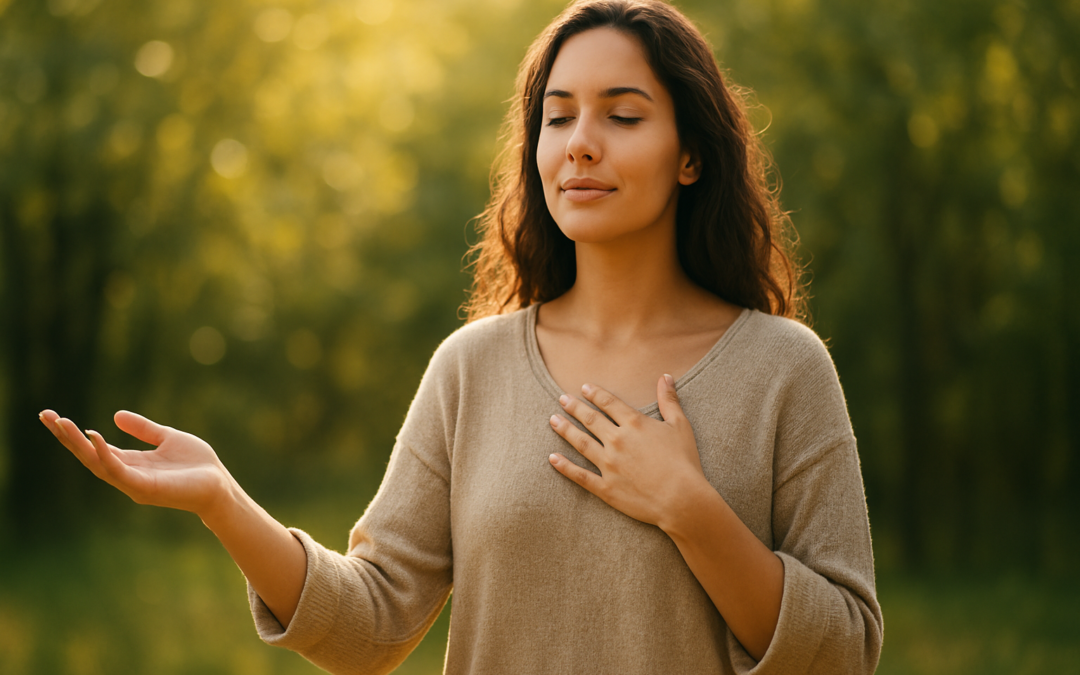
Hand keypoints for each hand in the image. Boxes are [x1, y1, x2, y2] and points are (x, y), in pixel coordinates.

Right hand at [39, 409, 233, 517]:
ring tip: (61, 423)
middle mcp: (127, 474)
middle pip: (88, 455)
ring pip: (97, 463)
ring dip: (78, 444)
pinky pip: (118, 471)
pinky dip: (105, 454)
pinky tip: (94, 437)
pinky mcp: (144, 488)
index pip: (95, 447)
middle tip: (45, 415)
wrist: (219, 485)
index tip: (53, 415)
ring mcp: (133, 483)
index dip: (74, 433)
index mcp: (131, 462)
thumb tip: (115, 415)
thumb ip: (144, 429)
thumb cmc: (197, 465)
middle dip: (66, 437)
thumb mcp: (168, 437)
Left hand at [547, 374, 708, 529]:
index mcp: (634, 424)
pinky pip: (580, 475)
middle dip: (575, 408)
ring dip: (565, 430)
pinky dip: (564, 466)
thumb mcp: (680, 426)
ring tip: (553, 420)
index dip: (595, 394)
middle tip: (561, 399)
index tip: (585, 388)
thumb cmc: (685, 462)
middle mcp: (617, 441)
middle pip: (591, 420)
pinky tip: (552, 458)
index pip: (609, 403)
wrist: (682, 499)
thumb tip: (665, 376)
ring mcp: (609, 464)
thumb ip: (669, 400)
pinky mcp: (606, 487)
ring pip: (581, 443)